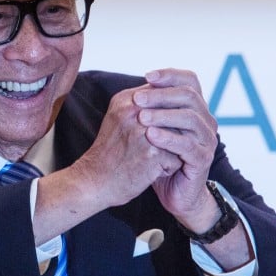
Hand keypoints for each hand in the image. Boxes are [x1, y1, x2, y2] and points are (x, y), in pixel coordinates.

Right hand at [70, 83, 184, 207]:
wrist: (94, 181)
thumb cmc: (110, 151)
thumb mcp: (118, 118)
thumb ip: (141, 103)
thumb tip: (172, 94)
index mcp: (126, 100)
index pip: (164, 94)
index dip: (169, 113)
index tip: (161, 129)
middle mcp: (135, 112)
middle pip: (176, 113)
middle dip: (174, 130)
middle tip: (159, 146)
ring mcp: (144, 132)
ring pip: (181, 135)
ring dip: (173, 148)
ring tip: (154, 158)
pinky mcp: (153, 154)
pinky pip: (178, 157)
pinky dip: (169, 167)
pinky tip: (152, 171)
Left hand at [134, 69, 219, 226]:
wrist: (173, 192)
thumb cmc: (160, 157)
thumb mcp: (153, 128)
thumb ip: (151, 109)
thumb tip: (138, 87)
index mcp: (195, 108)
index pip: (190, 81)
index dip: (170, 75)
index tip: (147, 76)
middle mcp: (205, 120)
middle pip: (189, 96)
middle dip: (161, 95)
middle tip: (137, 99)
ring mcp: (207, 139)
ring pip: (190, 118)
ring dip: (164, 115)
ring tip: (141, 117)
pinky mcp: (203, 159)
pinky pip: (188, 145)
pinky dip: (169, 138)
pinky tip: (151, 135)